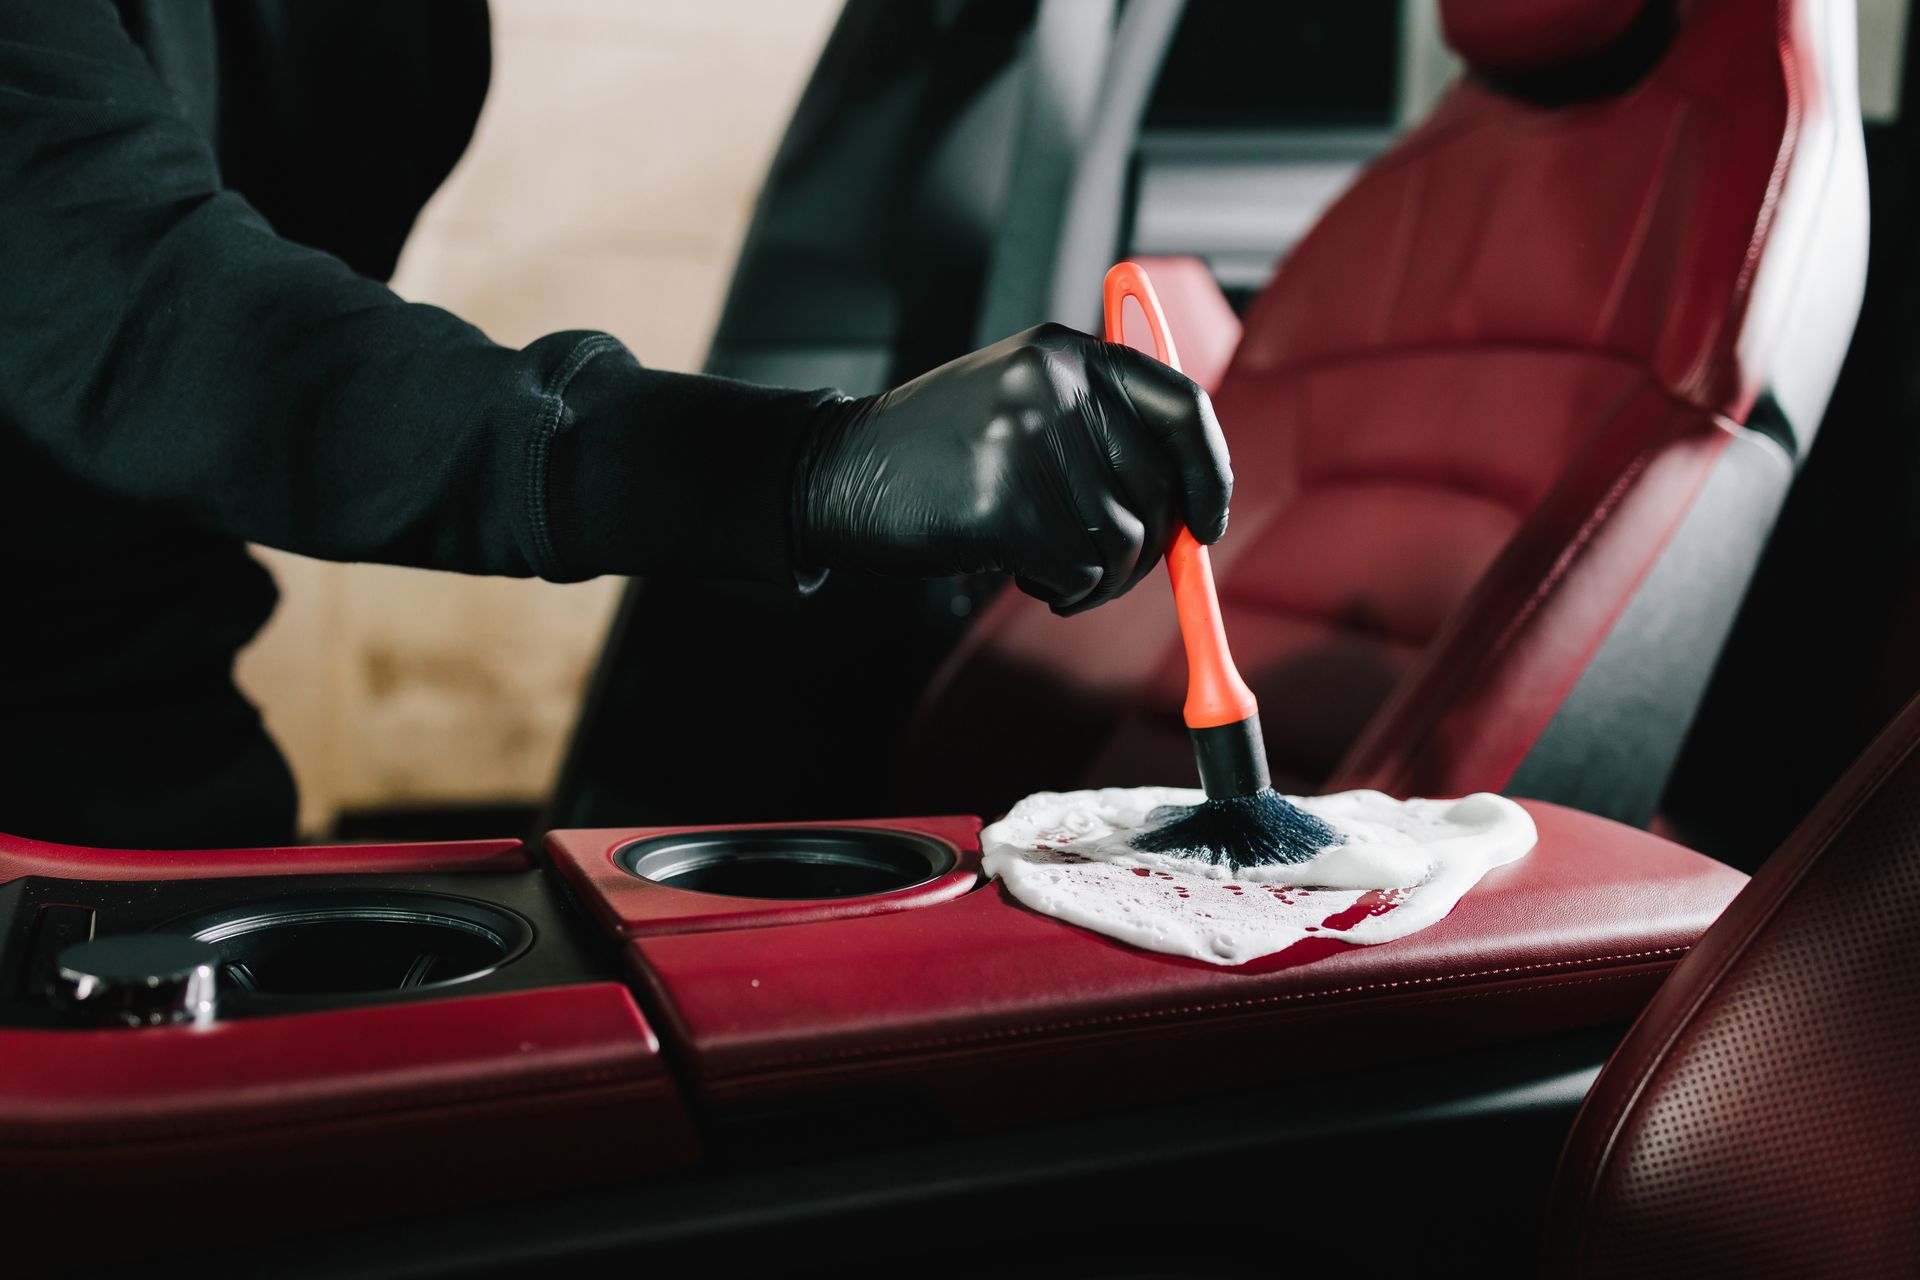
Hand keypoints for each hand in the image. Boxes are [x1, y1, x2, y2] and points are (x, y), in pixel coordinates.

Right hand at [797, 324, 1231, 614]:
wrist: (837, 471)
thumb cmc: (934, 452)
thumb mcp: (1019, 403)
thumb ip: (1099, 434)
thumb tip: (1189, 508)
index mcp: (1068, 354)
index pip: (1183, 408)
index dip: (1208, 473)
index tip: (1206, 524)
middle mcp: (1056, 385)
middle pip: (1159, 488)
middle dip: (1144, 549)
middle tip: (1102, 568)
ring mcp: (1030, 441)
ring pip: (1123, 540)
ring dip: (1096, 576)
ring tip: (1044, 563)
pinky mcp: (1007, 503)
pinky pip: (1079, 571)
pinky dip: (1062, 590)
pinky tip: (1019, 571)